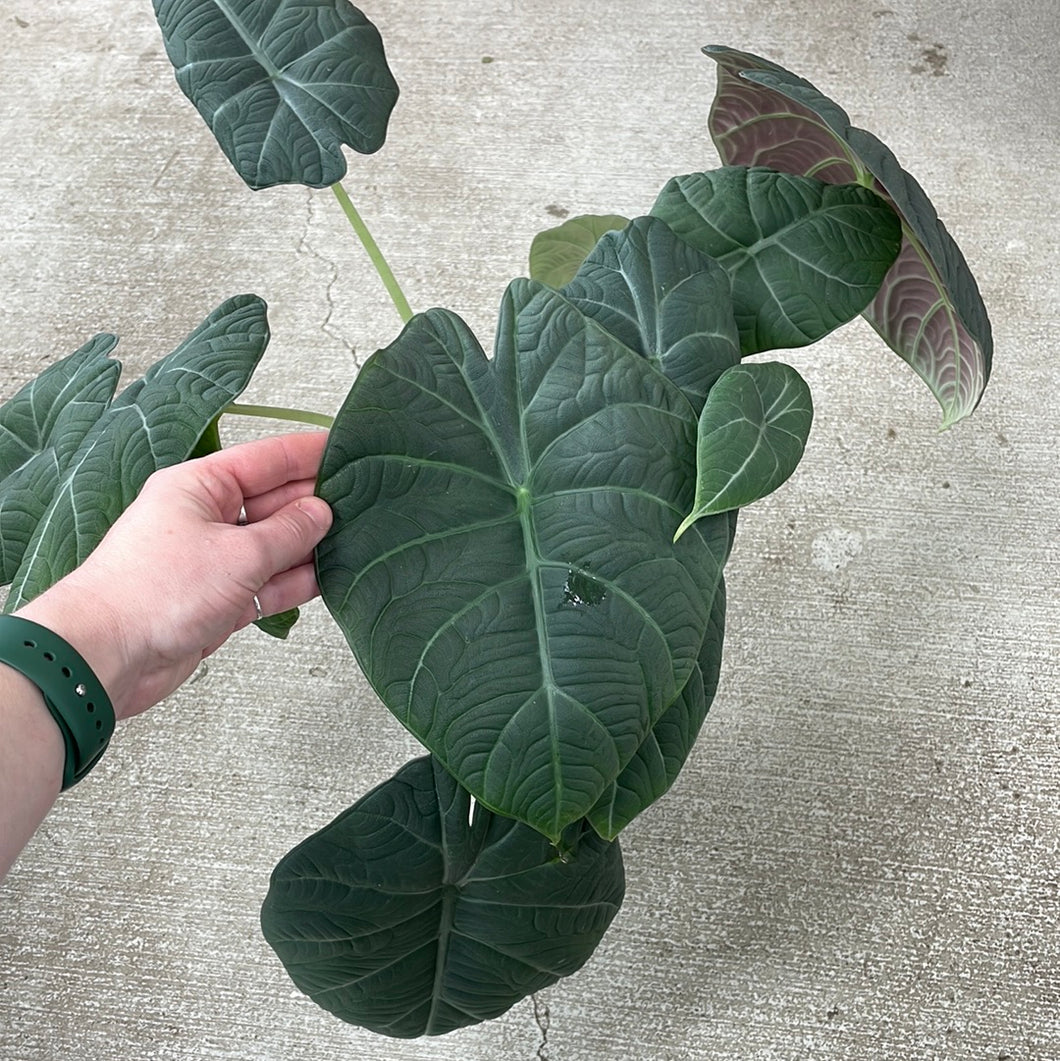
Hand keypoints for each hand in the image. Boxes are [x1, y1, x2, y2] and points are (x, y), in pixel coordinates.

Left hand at [16, 432, 332, 719]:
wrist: (107, 655)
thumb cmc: (151, 593)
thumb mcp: (239, 554)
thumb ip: (288, 532)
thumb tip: (320, 513)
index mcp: (199, 486)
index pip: (266, 459)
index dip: (309, 454)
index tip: (347, 449)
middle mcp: (205, 518)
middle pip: (272, 501)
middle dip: (315, 503)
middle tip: (364, 501)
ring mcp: (211, 561)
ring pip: (274, 545)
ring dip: (309, 546)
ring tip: (356, 540)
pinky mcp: (217, 600)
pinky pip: (266, 583)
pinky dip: (294, 582)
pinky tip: (327, 578)